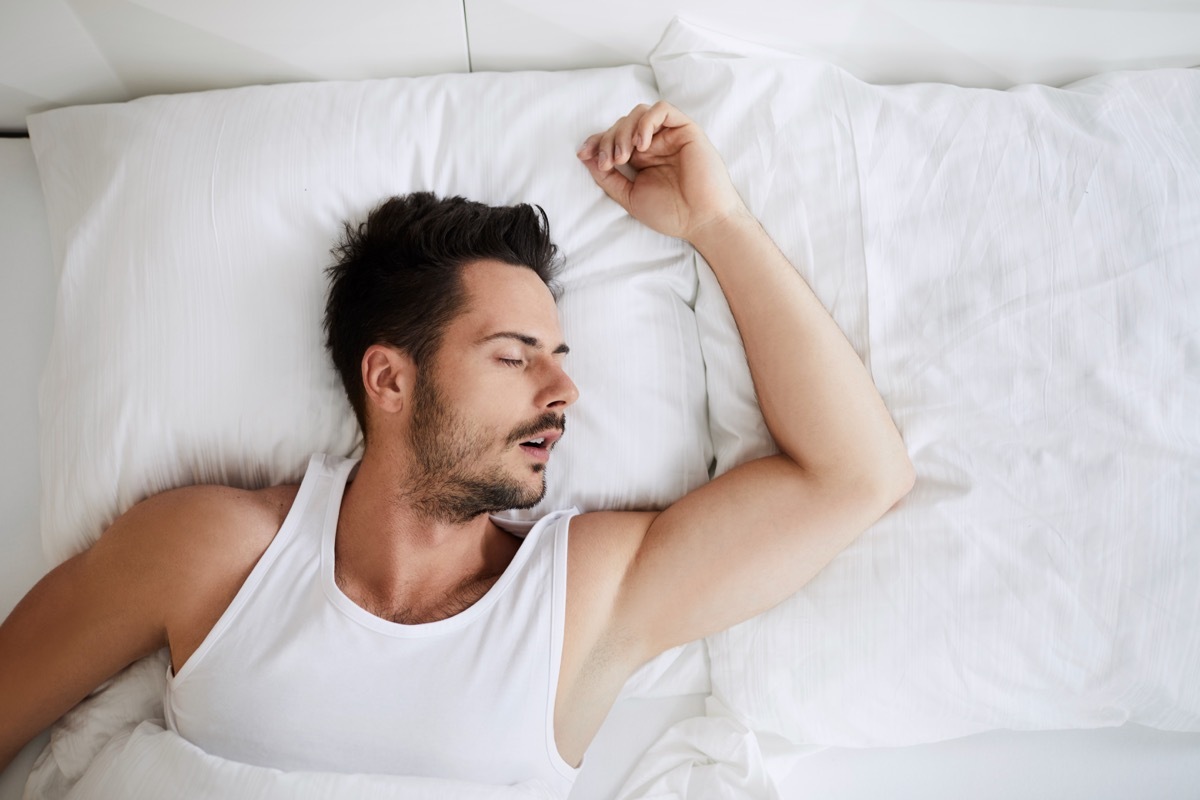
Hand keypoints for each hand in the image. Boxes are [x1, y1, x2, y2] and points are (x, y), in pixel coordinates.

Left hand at [577, 101, 747, 241]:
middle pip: (622, 124)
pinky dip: (646, 122)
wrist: (701, 220)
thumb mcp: (629, 197)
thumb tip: (586, 158)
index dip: (596, 141)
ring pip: (639, 113)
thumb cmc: (671, 213)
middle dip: (609, 140)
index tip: (583, 154)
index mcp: (641, 159)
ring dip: (624, 131)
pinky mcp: (686, 130)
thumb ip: (608, 178)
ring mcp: (670, 135)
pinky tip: (642, 144)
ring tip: (624, 156)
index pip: (613, 138)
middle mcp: (654, 144)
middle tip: (610, 163)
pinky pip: (663, 110)